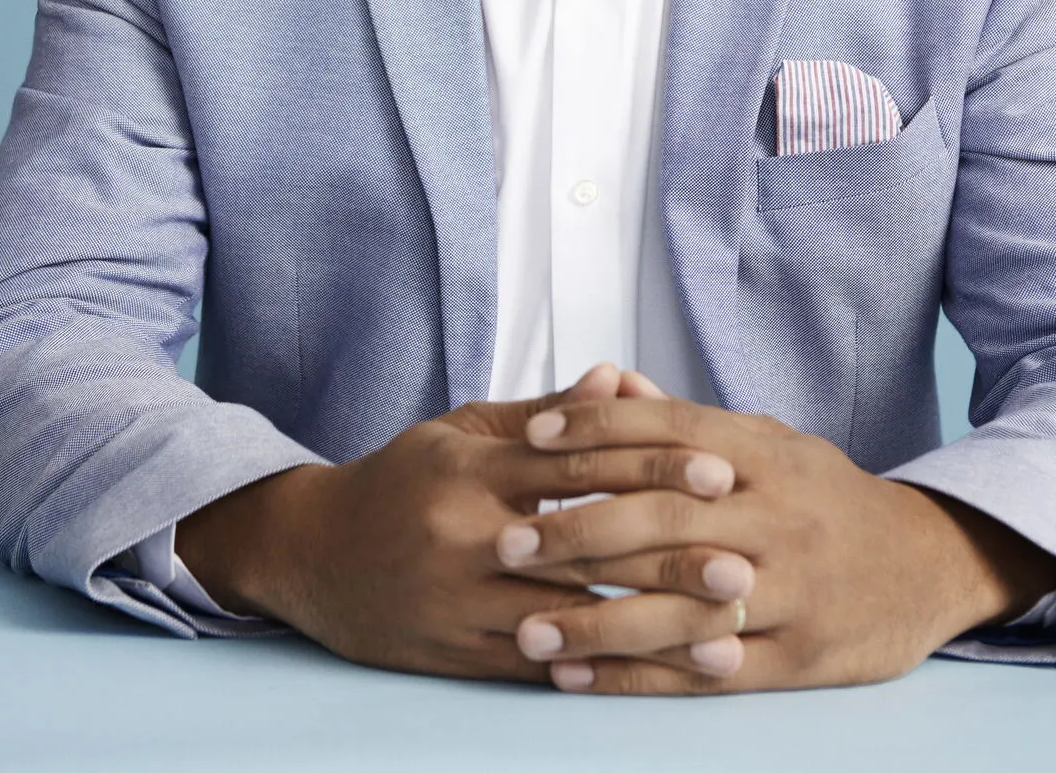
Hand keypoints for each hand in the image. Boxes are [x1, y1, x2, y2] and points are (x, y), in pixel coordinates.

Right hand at [174, 365, 744, 682]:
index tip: (719, 470)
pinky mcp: (454, 653)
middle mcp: (468, 535)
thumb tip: (620, 378)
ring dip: (653, 633)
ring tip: (724, 638)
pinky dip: (599, 673)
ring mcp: (460, 602)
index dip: (652, 464)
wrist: (310, 553)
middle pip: (584, 547)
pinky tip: (652, 678)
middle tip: (745, 564)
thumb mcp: (464, 431)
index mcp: (476, 468)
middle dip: (669, 558)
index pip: (579, 460)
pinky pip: (537, 668)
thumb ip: (547, 414)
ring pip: (570, 621)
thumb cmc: (403, 480)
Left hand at [497, 395, 1055, 693]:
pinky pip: (706, 671)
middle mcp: (776, 516)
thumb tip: (608, 381)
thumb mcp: (767, 441)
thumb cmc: (823, 493)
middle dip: (579, 531)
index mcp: (764, 453)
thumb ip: (685, 421)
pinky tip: (579, 679)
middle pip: (666, 517)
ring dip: (597, 621)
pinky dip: (639, 678)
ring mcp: (790, 590)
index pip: (669, 433)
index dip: (598, 431)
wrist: (927, 561)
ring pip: (681, 605)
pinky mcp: (798, 658)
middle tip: (507, 542)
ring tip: (525, 630)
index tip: (531, 440)